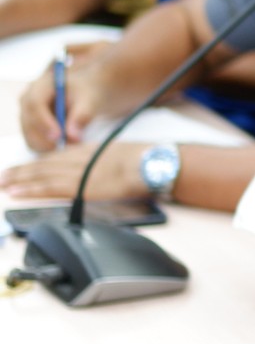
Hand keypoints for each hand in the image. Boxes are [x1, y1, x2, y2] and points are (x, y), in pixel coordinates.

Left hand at [1, 141, 147, 199]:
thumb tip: (104, 173)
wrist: (151, 164)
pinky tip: (15, 193)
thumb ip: (106, 163)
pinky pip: (48, 188)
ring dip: (18, 180)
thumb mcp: (122, 156)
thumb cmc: (145, 161)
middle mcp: (77, 159)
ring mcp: (77, 172)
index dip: (36, 164)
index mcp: (88, 151)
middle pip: (43, 164)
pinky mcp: (79, 186)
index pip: (55, 157)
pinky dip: (29, 190)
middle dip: (20, 171)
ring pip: (40, 175)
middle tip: (2, 176)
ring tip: (2, 184)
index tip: (22, 169)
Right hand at [18, 55, 109, 151]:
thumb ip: (82, 115)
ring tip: (73, 145)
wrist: (85, 94)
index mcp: (40, 86)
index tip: (59, 137)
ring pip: (29, 137)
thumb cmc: (87, 92)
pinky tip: (66, 147)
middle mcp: (27, 101)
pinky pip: (35, 144)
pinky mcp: (31, 130)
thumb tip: (72, 136)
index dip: (45, 122)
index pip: (35, 104)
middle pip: (28, 123)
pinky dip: (49, 150)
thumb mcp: (89, 99)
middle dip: (46, 139)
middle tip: (68, 148)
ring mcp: (27, 116)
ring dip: (48, 146)